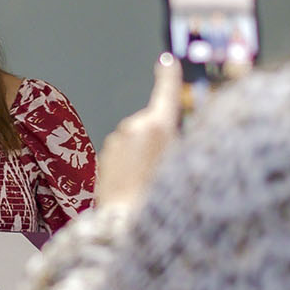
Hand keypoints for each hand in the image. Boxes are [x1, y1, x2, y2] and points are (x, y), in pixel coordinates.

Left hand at [96, 53, 185, 209]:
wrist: (125, 228)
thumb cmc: (159, 202)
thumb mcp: (188, 168)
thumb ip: (182, 144)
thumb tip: (178, 135)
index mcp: (157, 126)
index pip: (166, 92)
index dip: (169, 76)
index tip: (167, 62)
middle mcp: (132, 129)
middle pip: (152, 124)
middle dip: (161, 139)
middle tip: (170, 168)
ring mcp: (114, 144)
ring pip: (136, 143)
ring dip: (144, 157)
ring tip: (151, 186)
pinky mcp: (102, 160)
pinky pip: (122, 158)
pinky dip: (130, 168)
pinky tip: (136, 188)